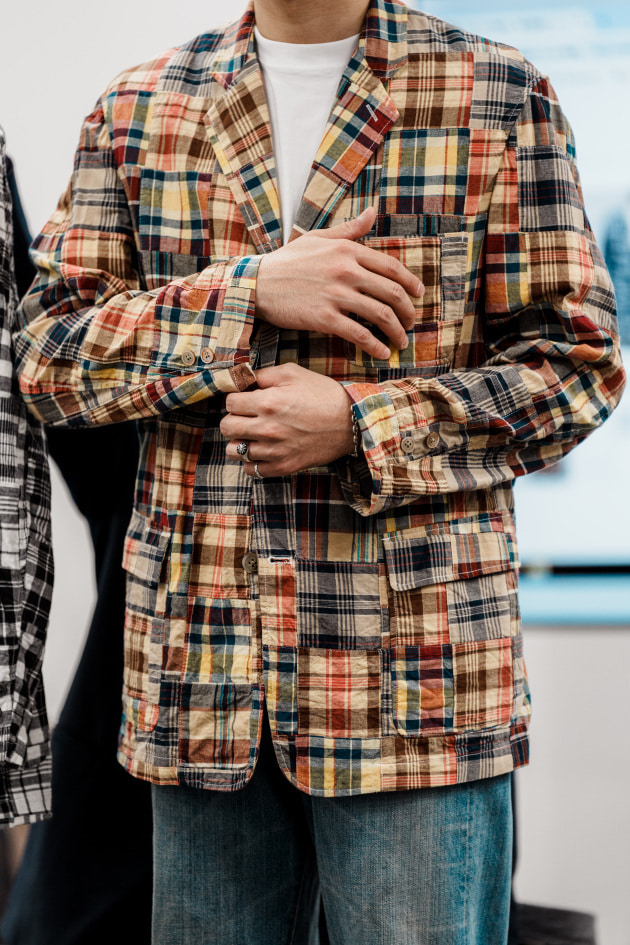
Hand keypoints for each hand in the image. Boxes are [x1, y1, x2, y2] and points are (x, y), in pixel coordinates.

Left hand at [221, 363, 354, 475]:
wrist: (351, 422)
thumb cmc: (323, 394)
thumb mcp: (293, 373)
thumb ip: (262, 374)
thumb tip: (240, 378)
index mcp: (267, 402)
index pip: (229, 402)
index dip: (236, 398)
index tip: (246, 399)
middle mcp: (267, 428)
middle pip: (226, 426)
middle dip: (234, 418)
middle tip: (247, 416)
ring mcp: (275, 451)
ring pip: (234, 450)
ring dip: (240, 440)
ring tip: (252, 434)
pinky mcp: (284, 467)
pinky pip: (251, 469)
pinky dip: (251, 461)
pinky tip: (261, 450)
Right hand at [255, 206, 423, 359]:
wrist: (256, 283)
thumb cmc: (286, 261)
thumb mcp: (318, 238)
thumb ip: (349, 229)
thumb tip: (372, 212)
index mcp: (348, 250)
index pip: (391, 267)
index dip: (410, 283)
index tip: (418, 295)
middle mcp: (346, 270)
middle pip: (392, 293)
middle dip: (407, 311)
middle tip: (410, 322)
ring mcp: (336, 294)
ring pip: (381, 315)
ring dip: (396, 332)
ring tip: (400, 341)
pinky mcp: (325, 318)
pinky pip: (360, 334)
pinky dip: (375, 346)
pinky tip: (382, 353)